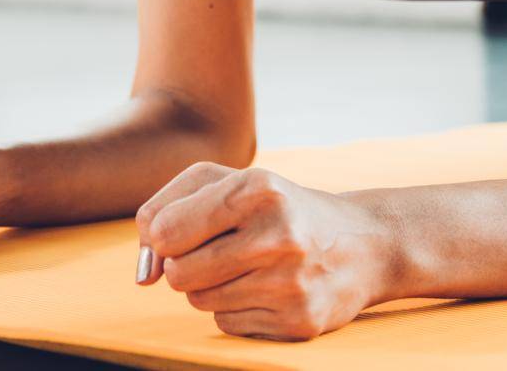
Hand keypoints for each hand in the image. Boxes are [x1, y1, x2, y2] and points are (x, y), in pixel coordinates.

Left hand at [134, 162, 395, 340]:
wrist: (362, 243)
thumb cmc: (277, 207)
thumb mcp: (227, 182)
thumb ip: (167, 208)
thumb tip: (144, 272)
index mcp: (257, 188)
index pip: (165, 230)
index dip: (162, 236)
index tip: (181, 231)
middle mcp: (278, 234)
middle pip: (179, 273)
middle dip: (184, 264)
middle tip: (214, 250)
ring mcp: (291, 282)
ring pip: (200, 301)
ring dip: (209, 286)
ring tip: (244, 265)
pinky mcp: (300, 321)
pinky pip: (227, 324)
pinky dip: (234, 308)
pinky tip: (264, 288)